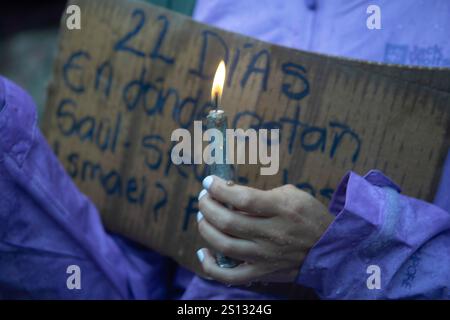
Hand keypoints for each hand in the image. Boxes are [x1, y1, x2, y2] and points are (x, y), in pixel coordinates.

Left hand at [196, 175, 333, 284]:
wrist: (330, 247)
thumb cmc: (308, 215)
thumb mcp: (291, 194)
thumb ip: (261, 194)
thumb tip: (230, 193)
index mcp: (281, 209)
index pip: (241, 198)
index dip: (219, 189)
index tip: (209, 181)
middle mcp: (272, 233)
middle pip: (228, 221)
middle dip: (208, 206)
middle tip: (204, 199)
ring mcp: (266, 256)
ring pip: (225, 245)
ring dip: (206, 229)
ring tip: (203, 218)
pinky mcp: (263, 272)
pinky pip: (231, 276)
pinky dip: (211, 267)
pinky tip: (203, 252)